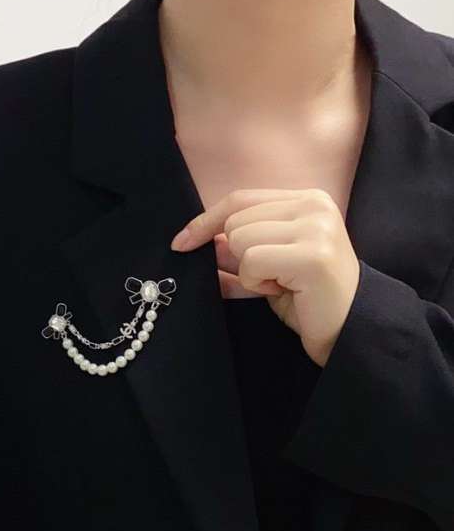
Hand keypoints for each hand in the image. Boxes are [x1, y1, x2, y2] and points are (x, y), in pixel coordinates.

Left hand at [170, 188, 360, 366]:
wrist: (348, 331)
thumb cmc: (306, 297)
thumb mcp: (265, 264)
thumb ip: (235, 247)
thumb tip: (194, 240)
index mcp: (306, 200)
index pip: (239, 199)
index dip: (205, 220)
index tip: (181, 243)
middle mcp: (314, 205)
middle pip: (235, 221)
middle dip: (239, 256)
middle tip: (272, 276)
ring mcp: (316, 227)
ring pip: (239, 239)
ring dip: (249, 272)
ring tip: (280, 283)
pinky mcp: (313, 254)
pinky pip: (251, 261)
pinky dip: (256, 283)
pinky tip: (282, 290)